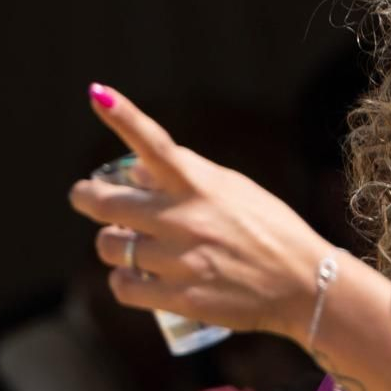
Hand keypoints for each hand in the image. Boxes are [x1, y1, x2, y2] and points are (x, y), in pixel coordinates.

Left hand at [69, 86, 334, 341]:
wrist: (305, 285)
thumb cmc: (269, 229)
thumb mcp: (233, 189)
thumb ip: (187, 176)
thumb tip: (136, 172)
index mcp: (199, 185)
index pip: (154, 144)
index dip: (122, 116)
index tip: (97, 92)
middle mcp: (185, 219)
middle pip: (107, 204)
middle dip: (86, 197)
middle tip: (84, 196)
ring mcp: (180, 261)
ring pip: (110, 247)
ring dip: (111, 243)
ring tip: (124, 243)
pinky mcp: (180, 298)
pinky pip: (124, 286)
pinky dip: (123, 280)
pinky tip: (134, 277)